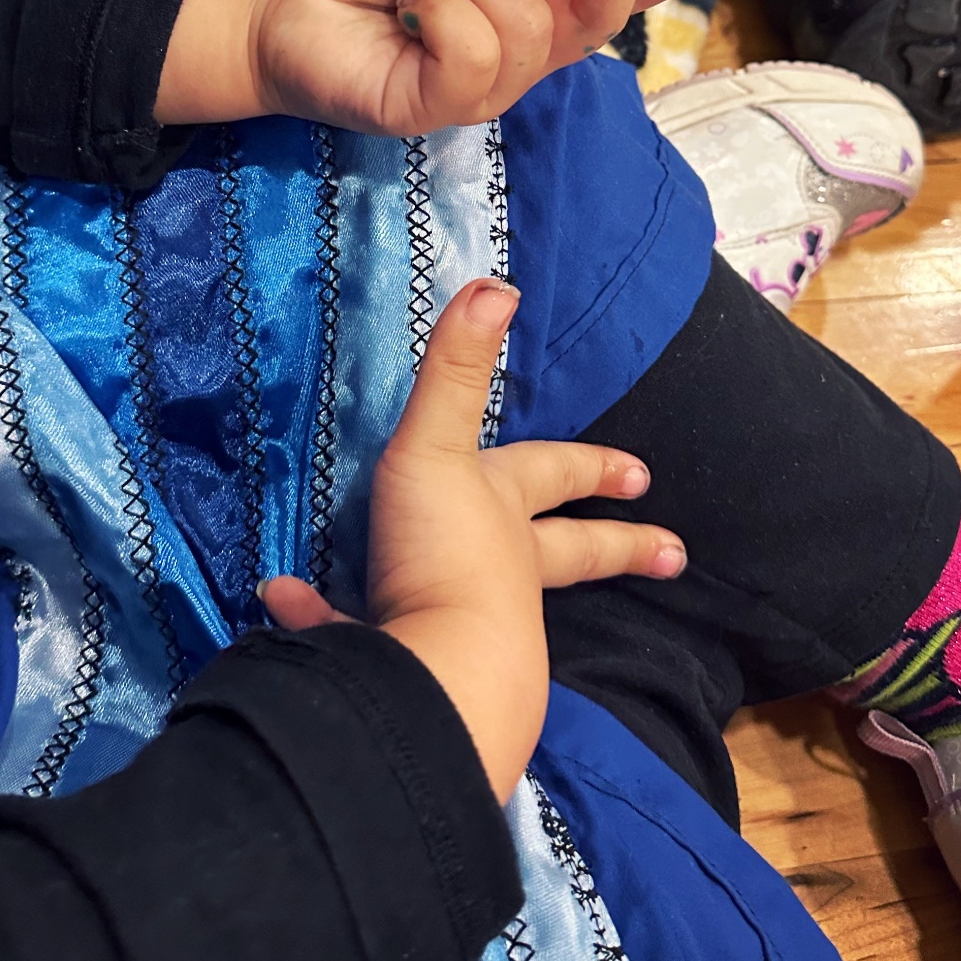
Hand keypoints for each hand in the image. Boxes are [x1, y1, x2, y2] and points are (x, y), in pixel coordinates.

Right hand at [261, 281, 685, 802]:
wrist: (432, 676)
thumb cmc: (447, 550)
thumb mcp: (439, 449)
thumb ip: (457, 371)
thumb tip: (497, 283)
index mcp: (507, 517)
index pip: (558, 478)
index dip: (596, 469)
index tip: (646, 476)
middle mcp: (498, 573)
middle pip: (566, 556)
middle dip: (614, 550)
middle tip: (672, 556)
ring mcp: (457, 630)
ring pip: (470, 606)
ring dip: (460, 597)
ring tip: (440, 599)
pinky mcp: (405, 674)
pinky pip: (359, 639)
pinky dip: (324, 622)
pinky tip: (287, 604)